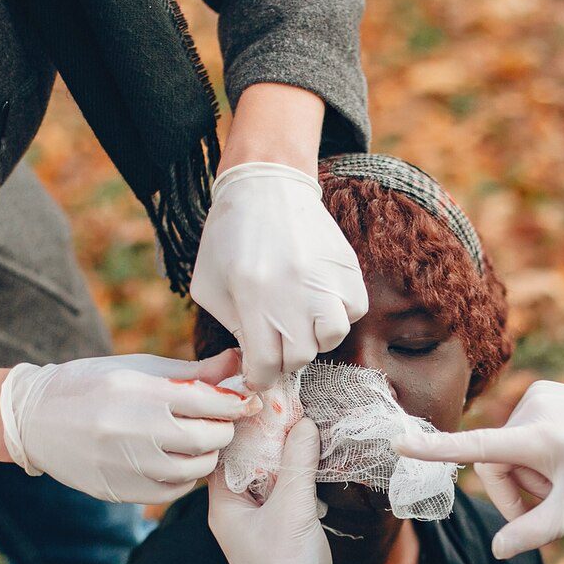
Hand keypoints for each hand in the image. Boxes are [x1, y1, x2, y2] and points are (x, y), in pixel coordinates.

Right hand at [0, 350, 258, 503]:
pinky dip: (184, 478)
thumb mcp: (137, 368)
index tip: (245, 401)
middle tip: (222, 423)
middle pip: (209, 438)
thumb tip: (237, 363)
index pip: (209, 400)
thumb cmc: (91, 385)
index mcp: (140, 392)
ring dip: (207, 457)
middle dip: (224, 430)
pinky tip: (177, 462)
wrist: (32, 420)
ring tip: (200, 442)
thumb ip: (191, 371)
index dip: (236, 402)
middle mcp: (134, 431)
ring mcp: (127, 465)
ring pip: (195, 470)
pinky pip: (172, 491)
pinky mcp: (120, 491)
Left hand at [190, 162, 367, 389]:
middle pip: (299, 356)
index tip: (258, 373)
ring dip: (314, 336)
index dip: (260, 377)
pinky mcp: (349, 268)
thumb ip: (231, 327)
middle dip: (284, 356)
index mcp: (253, 297)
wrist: (266, 186)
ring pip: (332, 337)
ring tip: (300, 319)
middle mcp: (294, 292)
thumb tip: (253, 360)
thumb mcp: (210, 285)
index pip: (266, 365)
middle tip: (276, 341)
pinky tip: (319, 298)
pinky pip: (353, 311)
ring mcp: (326, 280)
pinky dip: (338, 312)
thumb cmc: (229, 238)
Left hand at [208, 419, 346, 563]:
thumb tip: (304, 423)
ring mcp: (256, 525)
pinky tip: (312, 464)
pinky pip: (282, 495)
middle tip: (287, 410)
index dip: (241, 427)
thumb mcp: (293, 509)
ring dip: (284, 458)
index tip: (262, 401)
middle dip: (267, 439)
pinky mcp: (278, 533)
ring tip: (302, 430)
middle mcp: (234, 515)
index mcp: (223, 509)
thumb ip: (298, 463)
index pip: (222, 455)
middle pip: (245, 464)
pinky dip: (295, 478)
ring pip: (266, 479)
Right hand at [393, 381, 563, 559]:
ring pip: (509, 448)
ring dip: (529, 473)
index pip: (476, 448)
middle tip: (547, 511)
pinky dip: (538, 452)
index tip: (398, 443)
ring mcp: (542, 396)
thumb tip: (498, 550)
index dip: (435, 450)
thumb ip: (533, 533)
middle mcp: (534, 410)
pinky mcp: (549, 391)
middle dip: (513, 491)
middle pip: (494, 462)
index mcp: (539, 439)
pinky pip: (525, 430)